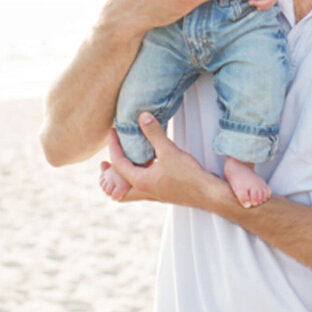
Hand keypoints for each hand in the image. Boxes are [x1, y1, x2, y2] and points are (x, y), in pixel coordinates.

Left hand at [105, 112, 233, 207]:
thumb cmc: (189, 176)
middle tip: (104, 164)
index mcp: (140, 182)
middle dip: (109, 176)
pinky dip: (137, 178)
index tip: (112, 132)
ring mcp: (153, 194)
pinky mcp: (162, 193)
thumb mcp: (169, 151)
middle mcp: (144, 191)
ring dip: (122, 179)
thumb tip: (142, 117)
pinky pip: (142, 188)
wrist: (208, 194)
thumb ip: (154, 133)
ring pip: (129, 191)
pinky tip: (146, 166)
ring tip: (123, 164)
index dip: (113, 146)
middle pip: (117, 189)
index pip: (118, 164)